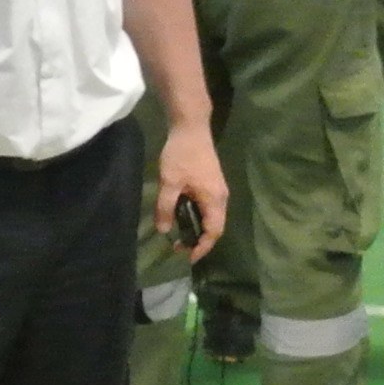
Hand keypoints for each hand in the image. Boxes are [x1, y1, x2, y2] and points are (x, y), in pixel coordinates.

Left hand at [156, 120, 226, 256]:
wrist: (191, 127)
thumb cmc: (182, 154)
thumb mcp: (169, 182)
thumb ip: (166, 208)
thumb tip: (163, 231)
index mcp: (214, 199)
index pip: (213, 232)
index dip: (201, 248)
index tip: (186, 257)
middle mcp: (220, 198)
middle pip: (214, 227)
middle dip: (198, 241)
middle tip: (178, 248)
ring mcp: (217, 190)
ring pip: (211, 217)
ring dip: (197, 228)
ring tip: (178, 235)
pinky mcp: (211, 184)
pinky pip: (207, 207)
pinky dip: (196, 216)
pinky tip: (181, 216)